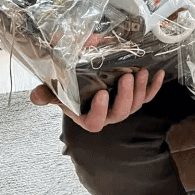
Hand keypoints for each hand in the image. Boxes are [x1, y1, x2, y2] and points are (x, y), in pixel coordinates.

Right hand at [30, 69, 164, 132]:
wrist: (83, 80)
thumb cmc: (70, 87)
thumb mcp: (57, 89)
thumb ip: (47, 93)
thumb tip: (36, 96)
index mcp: (87, 116)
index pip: (95, 122)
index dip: (100, 111)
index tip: (102, 93)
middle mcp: (107, 115)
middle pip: (120, 113)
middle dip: (126, 95)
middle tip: (127, 77)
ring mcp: (123, 107)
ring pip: (136, 105)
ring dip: (140, 89)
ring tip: (141, 72)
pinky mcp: (135, 98)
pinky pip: (148, 96)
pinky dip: (154, 86)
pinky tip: (158, 74)